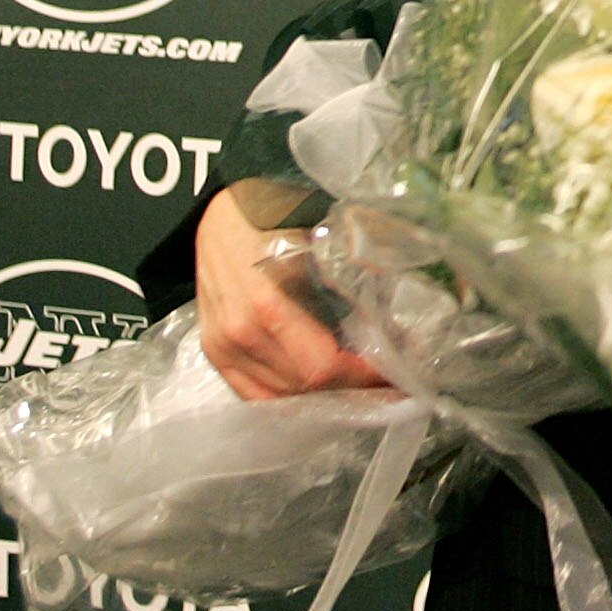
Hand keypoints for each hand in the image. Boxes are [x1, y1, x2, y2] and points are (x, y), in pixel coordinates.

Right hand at [192, 189, 386, 399]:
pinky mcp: (214, 353)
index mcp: (269, 306)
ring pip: (281, 397)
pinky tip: (317, 393)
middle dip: (350, 389)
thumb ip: (354, 272)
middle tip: (384, 382)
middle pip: (304, 387)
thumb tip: (397, 302)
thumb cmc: (274, 216)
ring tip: (358, 387)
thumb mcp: (321, 237)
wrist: (217, 211)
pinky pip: (253, 395)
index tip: (394, 372)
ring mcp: (223, 348)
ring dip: (322, 397)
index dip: (361, 377)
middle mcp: (242, 335)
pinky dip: (288, 399)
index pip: (323, 367)